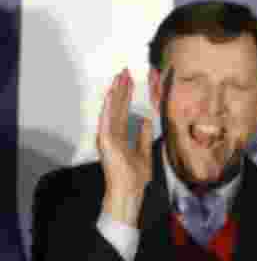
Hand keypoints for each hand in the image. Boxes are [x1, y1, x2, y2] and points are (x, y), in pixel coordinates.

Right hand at [97, 68, 153, 226]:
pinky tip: (113, 92)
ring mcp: (107, 135)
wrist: (129, 191)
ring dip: (117, 91)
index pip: (129, 109)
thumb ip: (144, 134)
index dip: (134, 94)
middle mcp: (112, 132)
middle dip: (125, 87)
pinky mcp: (105, 140)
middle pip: (120, 105)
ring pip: (113, 108)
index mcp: (121, 134)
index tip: (139, 79)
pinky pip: (107, 119)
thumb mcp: (144, 150)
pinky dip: (110, 105)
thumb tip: (148, 118)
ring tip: (122, 75)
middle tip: (129, 69)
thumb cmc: (135, 175)